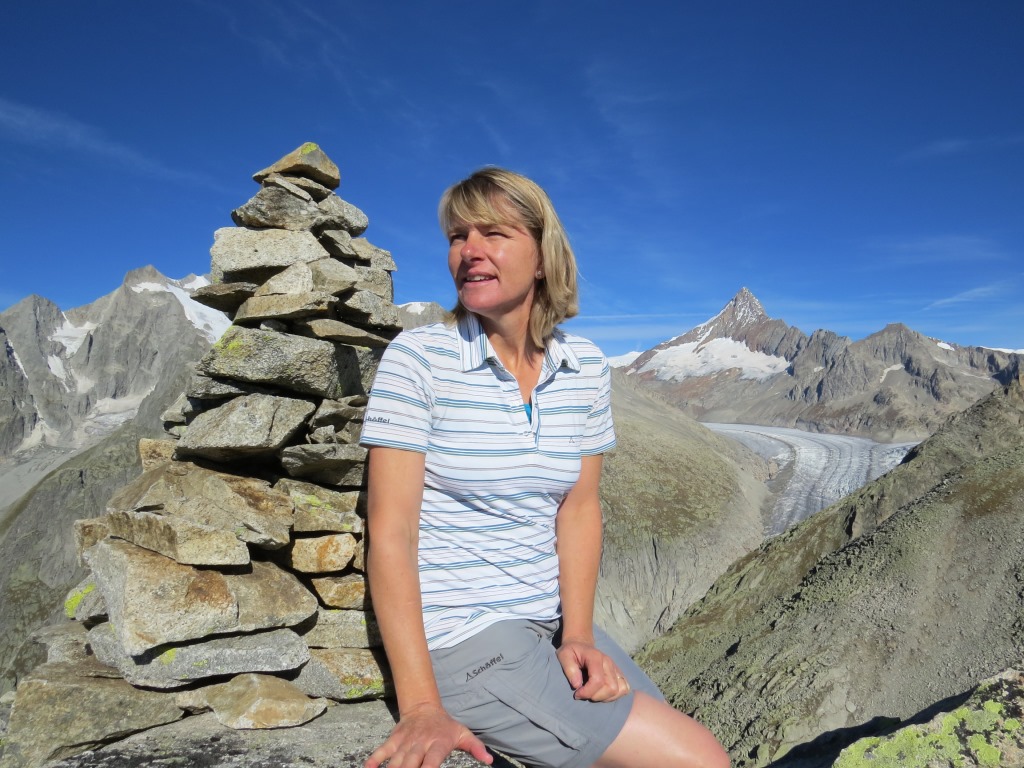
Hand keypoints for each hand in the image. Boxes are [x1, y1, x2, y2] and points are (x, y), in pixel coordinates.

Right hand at [364, 703, 492, 767]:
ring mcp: (405, 742)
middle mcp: (420, 743)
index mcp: (438, 743)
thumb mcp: (462, 733)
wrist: (424, 707)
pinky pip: (381, 751)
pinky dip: (374, 760)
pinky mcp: (393, 740)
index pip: (432, 761)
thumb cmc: (445, 726)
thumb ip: (475, 747)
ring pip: (396, 761)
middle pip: (411, 763)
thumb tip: (490, 760)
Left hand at [556, 639, 631, 701]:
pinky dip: (614, 696)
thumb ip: (569, 669)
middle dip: (596, 696)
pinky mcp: (619, 674)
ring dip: (605, 697)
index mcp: (596, 657)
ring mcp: (615, 668)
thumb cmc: (571, 652)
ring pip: (619, 690)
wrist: (580, 645)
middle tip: (584, 694)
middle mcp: (609, 662)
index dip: (587, 692)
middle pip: (611, 688)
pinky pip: (624, 689)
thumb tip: (577, 685)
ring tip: (593, 694)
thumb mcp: (563, 655)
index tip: (576, 693)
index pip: (598, 680)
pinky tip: (602, 693)